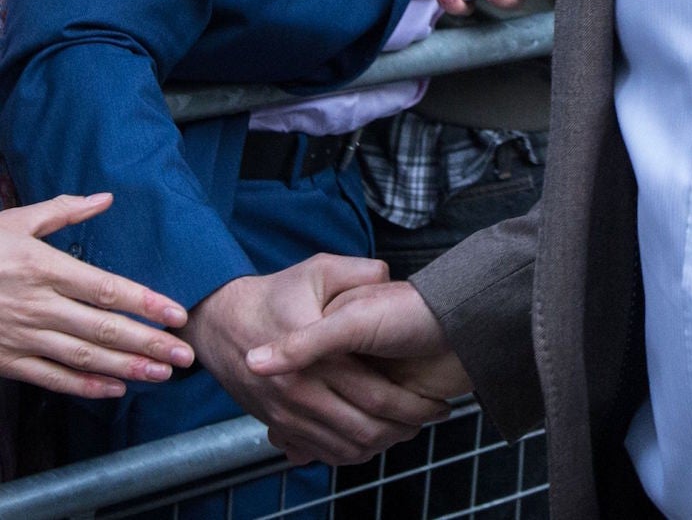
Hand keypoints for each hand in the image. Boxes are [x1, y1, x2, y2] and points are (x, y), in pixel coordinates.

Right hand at [0, 194, 193, 397]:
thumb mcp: (16, 221)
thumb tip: (106, 198)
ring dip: (126, 367)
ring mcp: (20, 336)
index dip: (147, 304)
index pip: (108, 290)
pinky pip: (50, 377)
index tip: (178, 314)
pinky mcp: (5, 360)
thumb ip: (63, 210)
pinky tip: (115, 388)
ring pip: (83, 356)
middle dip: (149, 343)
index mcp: (45, 269)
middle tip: (185, 354)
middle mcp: (37, 305)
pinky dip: (84, 385)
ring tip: (162, 373)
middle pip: (104, 328)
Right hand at [186, 256, 449, 465]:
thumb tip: (386, 276)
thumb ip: (357, 274)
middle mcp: (298, 391)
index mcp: (316, 357)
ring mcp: (285, 413)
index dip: (413, 405)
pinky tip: (372, 439)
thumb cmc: (276, 293)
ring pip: (344, 446)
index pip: (376, 396)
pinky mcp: (276, 424)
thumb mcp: (317, 271)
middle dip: (403, 428)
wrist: (220, 320)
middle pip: (364, 428)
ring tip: (408, 429)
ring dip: (381, 444)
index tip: (439, 404)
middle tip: (430, 419)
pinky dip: (348, 452)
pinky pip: (318, 451)